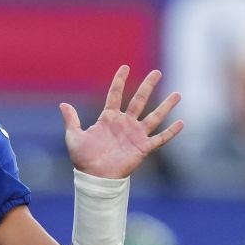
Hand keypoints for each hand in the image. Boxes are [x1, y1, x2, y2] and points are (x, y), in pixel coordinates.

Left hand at [60, 66, 182, 179]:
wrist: (94, 178)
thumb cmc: (83, 159)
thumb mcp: (74, 137)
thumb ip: (71, 120)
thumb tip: (62, 104)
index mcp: (108, 118)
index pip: (115, 95)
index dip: (119, 81)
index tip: (125, 67)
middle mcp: (124, 124)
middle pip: (139, 100)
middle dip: (148, 86)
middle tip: (157, 73)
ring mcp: (135, 135)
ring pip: (154, 117)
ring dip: (166, 106)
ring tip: (177, 94)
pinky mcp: (143, 148)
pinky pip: (160, 138)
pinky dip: (171, 132)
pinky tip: (181, 122)